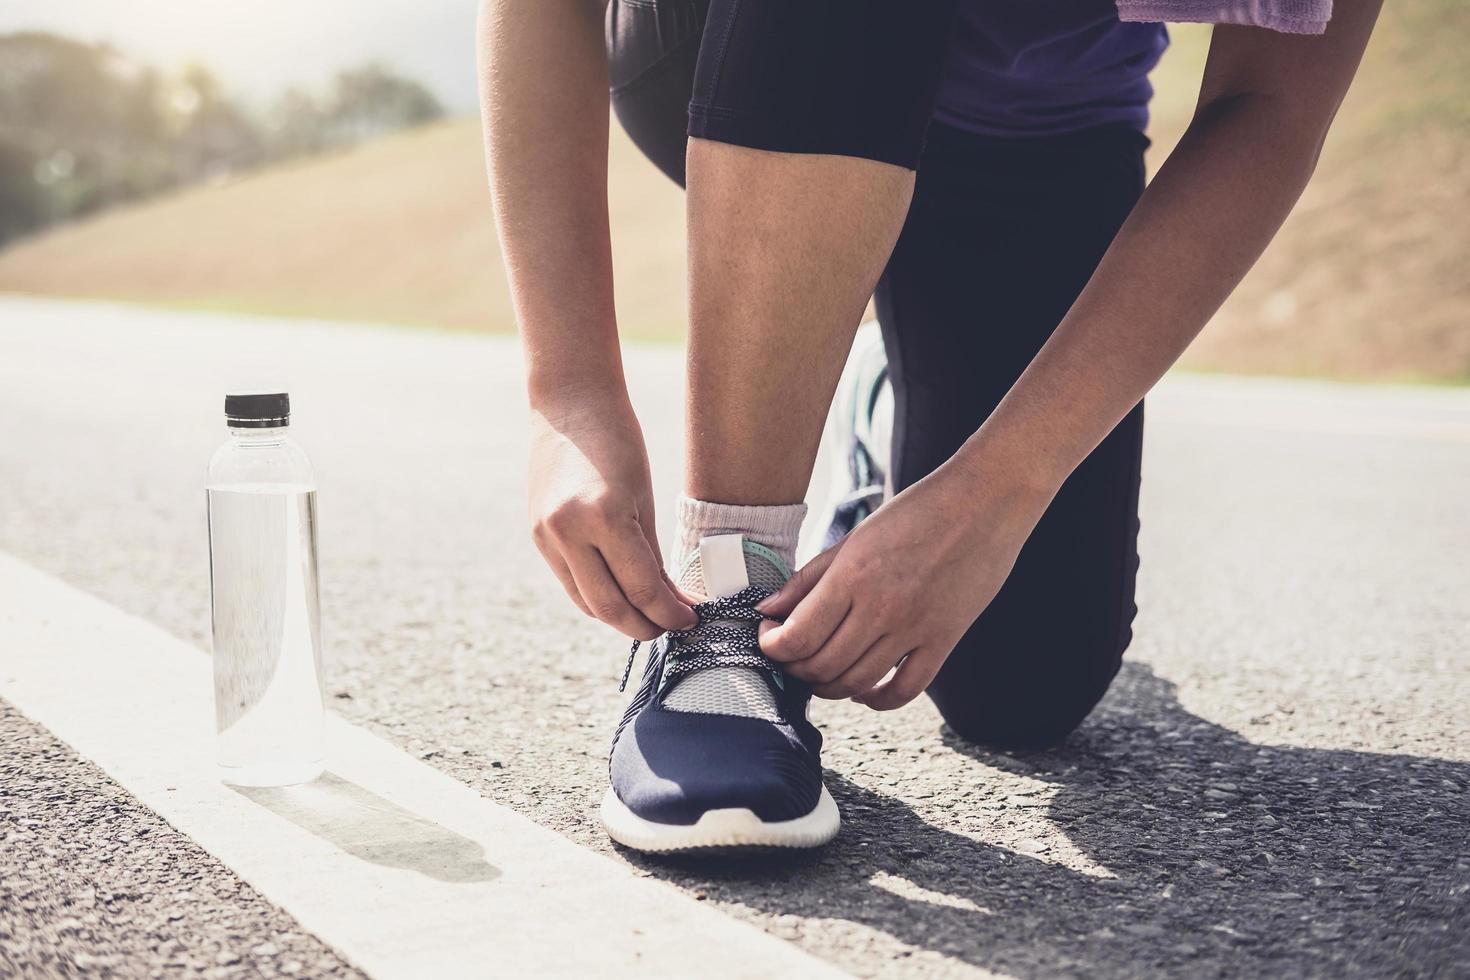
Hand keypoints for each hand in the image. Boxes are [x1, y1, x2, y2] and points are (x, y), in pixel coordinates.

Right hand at [528, 391, 695, 638]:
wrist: (569, 401)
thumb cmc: (619, 441)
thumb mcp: (645, 498)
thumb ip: (652, 555)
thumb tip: (668, 601)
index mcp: (603, 516)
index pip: (641, 587)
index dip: (669, 613)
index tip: (691, 619)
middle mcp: (567, 531)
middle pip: (608, 607)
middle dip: (644, 626)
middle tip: (671, 629)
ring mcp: (546, 536)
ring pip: (585, 601)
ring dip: (619, 616)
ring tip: (649, 617)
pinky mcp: (538, 535)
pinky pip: (571, 582)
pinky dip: (596, 595)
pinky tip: (621, 596)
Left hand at [756, 464, 1047, 708]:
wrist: (986, 500)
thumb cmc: (919, 511)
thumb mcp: (854, 538)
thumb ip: (808, 578)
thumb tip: (769, 610)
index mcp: (852, 575)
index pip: (797, 636)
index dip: (773, 646)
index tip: (768, 638)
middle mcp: (881, 607)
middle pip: (821, 665)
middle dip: (795, 668)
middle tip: (791, 656)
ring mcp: (914, 628)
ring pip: (856, 682)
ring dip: (829, 687)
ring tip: (820, 672)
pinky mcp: (944, 640)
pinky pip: (904, 690)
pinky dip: (877, 699)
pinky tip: (864, 690)